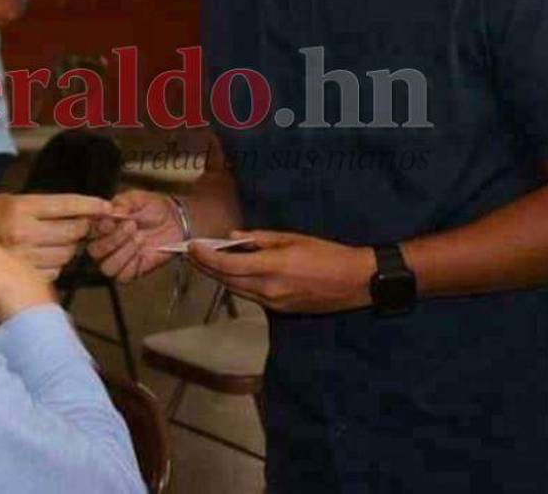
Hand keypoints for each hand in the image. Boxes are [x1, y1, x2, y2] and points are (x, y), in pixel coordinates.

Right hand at [0, 192, 111, 273]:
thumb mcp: (10, 202)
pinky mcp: (22, 277)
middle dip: (80, 229)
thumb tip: (81, 213)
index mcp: (19, 208)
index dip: (90, 205)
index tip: (106, 206)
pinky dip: (54, 266)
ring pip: (67, 254)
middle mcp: (23, 232)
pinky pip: (55, 273)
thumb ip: (43, 208)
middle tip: (75, 226)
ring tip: (50, 242)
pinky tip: (40, 258)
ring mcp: (23, 258)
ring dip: (66, 249)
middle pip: (73, 232)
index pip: (66, 205)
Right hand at [87, 189, 181, 281]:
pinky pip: (122, 276)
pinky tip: (141, 251)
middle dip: (112, 240)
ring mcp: (117, 259)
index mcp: (101, 225)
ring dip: (123, 252)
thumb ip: (122, 203)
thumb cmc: (153, 207)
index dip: (96, 228)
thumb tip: (110, 211)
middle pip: (94, 251)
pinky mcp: (131, 271)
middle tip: (132, 226)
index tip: (111, 221)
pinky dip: (131, 263)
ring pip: (107, 267)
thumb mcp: (136, 198)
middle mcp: (105, 244)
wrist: (175, 220)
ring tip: (139, 238)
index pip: (87, 230)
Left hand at [187, 230, 374, 313]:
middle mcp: (268, 289)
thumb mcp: (293, 238)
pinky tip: (231, 272)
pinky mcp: (279, 310)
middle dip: (205, 267)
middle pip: (226, 280)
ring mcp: (273, 303)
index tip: (191, 246)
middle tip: (190, 253)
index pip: (228, 264)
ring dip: (218, 276)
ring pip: (236, 290)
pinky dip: (236, 283)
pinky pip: (249, 296)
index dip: (206, 257)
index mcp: (272, 268)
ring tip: (205, 261)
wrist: (356, 282)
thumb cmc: (327, 253)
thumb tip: (233, 237)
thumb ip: (260, 239)